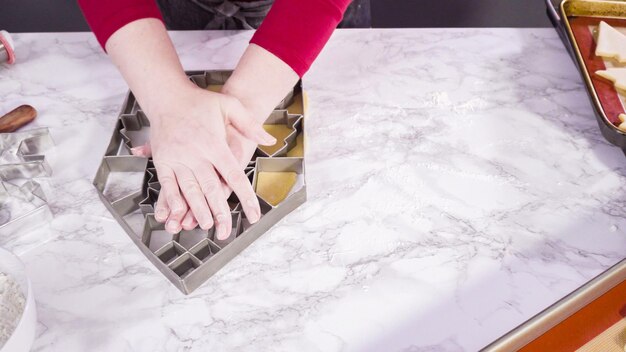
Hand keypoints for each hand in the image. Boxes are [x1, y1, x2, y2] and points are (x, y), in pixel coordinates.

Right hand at [142, 81, 274, 238]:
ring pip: (190, 190)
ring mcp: (178, 158)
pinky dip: (172, 200)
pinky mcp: (163, 160)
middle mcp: (196, 154)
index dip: (245, 197)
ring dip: (198, 210)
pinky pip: (167, 184)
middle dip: (220, 212)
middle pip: (211, 188)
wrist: (167, 94)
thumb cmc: (200, 101)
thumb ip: (250, 124)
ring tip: (207, 225)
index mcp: (215, 144)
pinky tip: (178, 213)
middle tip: (226, 230)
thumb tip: (271, 141)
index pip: (235, 176)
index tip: (254, 214)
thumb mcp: (230, 105)